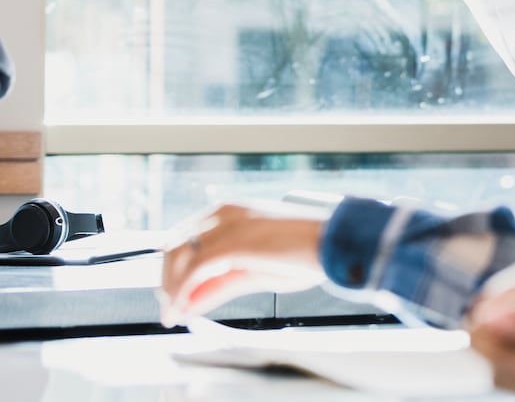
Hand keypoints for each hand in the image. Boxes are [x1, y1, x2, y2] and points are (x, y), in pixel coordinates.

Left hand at [159, 202, 328, 325]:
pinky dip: (182, 293)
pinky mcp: (232, 243)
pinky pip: (193, 271)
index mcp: (230, 211)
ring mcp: (226, 226)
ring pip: (178, 257)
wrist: (334, 244)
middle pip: (174, 246)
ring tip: (174, 314)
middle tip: (170, 309)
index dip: (174, 269)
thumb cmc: (306, 255)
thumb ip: (221, 284)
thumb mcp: (256, 271)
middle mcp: (223, 213)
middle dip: (167, 280)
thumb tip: (189, 304)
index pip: (185, 238)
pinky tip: (183, 310)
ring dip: (170, 289)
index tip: (174, 296)